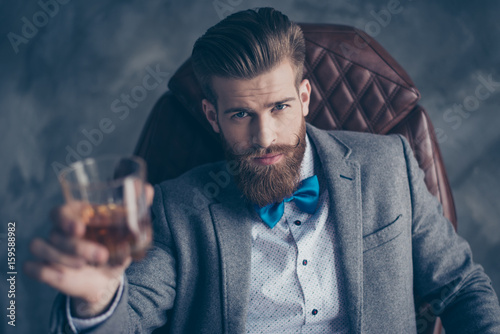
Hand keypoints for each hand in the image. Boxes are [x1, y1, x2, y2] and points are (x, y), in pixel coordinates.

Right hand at [24, 184, 153, 317]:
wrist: (106, 279)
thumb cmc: (113, 247)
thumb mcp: (126, 231)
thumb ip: (136, 208)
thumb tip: (147, 188)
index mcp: (76, 216)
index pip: (60, 211)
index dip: (65, 219)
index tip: (81, 228)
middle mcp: (59, 230)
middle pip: (56, 232)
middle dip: (76, 246)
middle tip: (101, 255)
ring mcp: (49, 248)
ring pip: (42, 246)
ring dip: (64, 257)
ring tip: (89, 265)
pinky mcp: (44, 268)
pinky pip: (32, 267)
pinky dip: (44, 270)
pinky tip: (62, 275)